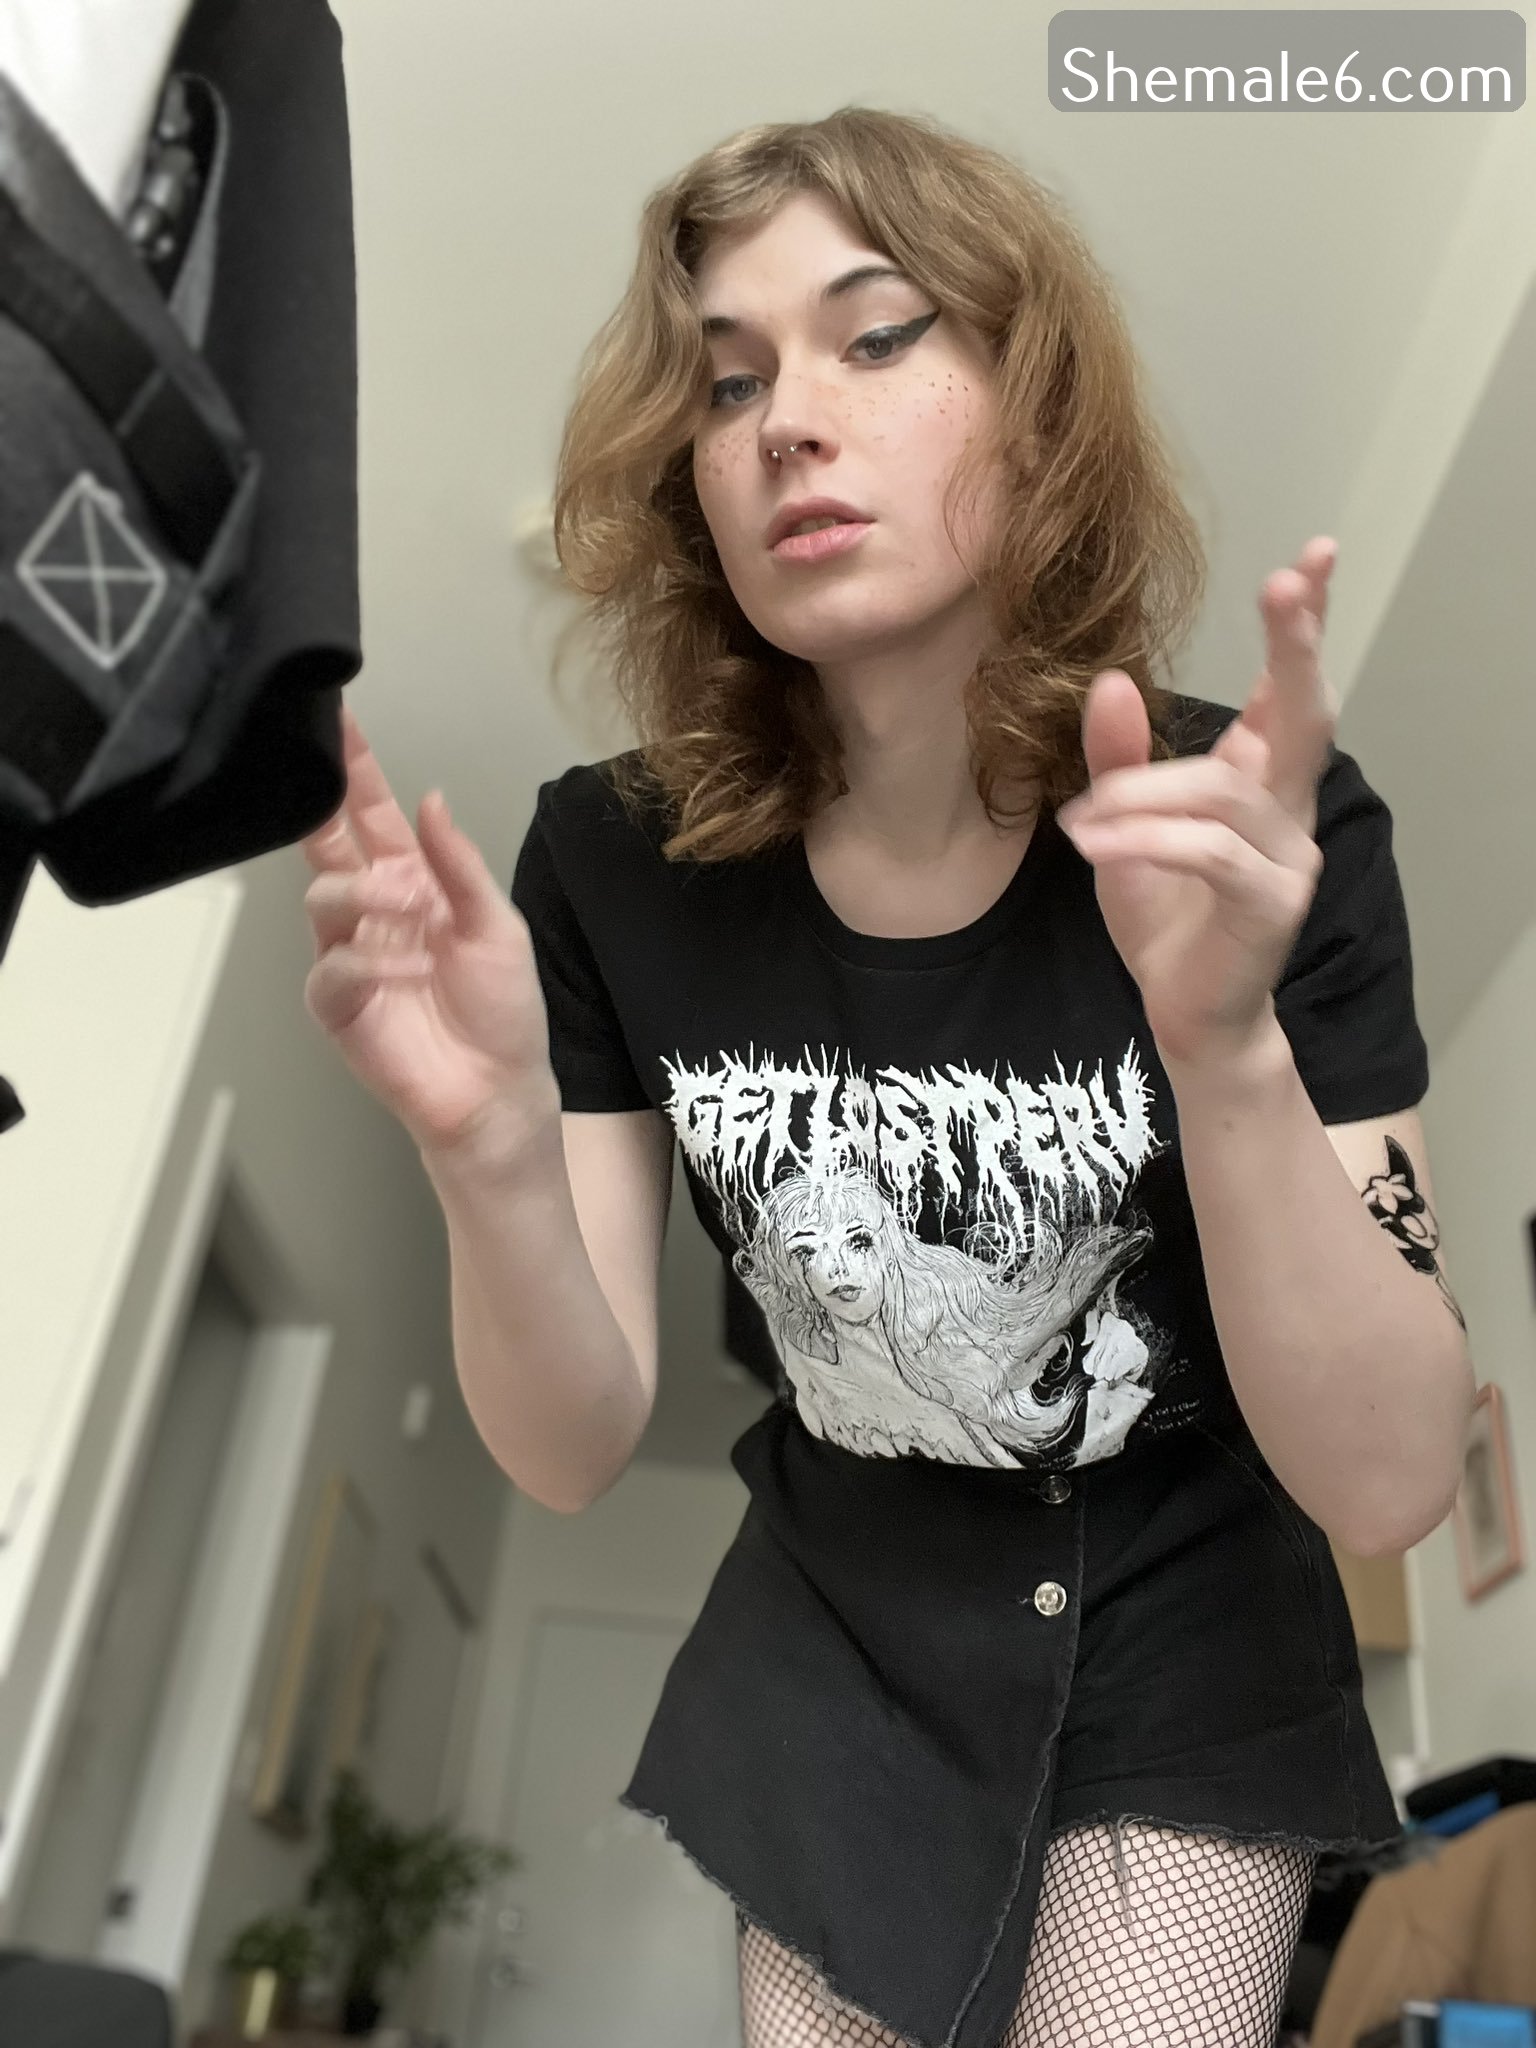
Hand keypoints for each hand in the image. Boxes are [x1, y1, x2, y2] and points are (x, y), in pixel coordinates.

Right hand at [300, 704, 558, 1162]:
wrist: (499, 1090)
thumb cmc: (504, 1011)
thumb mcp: (497, 925)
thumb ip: (459, 864)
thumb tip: (430, 799)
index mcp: (415, 883)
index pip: (374, 817)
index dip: (355, 773)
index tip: (339, 721)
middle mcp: (375, 912)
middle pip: (331, 846)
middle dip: (327, 809)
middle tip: (333, 783)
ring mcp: (351, 956)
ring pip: (324, 899)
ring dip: (366, 893)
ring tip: (413, 908)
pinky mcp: (339, 1007)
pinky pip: (331, 969)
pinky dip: (369, 962)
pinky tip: (410, 968)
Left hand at [1055, 538, 1339, 1071]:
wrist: (1187, 1013)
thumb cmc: (1166, 916)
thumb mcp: (1124, 824)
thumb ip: (1120, 758)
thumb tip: (1114, 681)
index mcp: (1261, 782)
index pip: (1291, 692)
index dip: (1303, 627)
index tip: (1311, 559)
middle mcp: (1289, 811)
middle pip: (1307, 714)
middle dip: (1298, 646)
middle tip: (1286, 583)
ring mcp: (1288, 858)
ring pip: (1222, 791)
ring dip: (1141, 794)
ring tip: (1080, 822)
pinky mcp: (1270, 904)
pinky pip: (1208, 851)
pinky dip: (1146, 840)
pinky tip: (1094, 845)